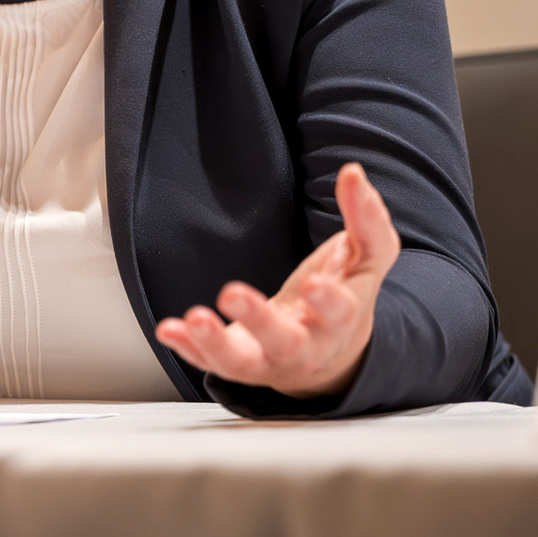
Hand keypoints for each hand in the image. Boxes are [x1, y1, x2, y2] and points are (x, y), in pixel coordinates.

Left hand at [154, 162, 399, 399]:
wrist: (331, 351)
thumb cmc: (347, 291)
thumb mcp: (368, 257)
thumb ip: (366, 217)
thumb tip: (353, 173)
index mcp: (341, 320)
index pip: (340, 313)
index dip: (327, 300)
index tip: (313, 282)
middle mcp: (306, 347)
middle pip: (286, 343)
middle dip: (258, 320)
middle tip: (232, 293)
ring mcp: (269, 359)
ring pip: (242, 363)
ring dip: (215, 343)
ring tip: (194, 318)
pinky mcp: (239, 362)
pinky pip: (212, 363)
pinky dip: (190, 349)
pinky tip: (169, 329)